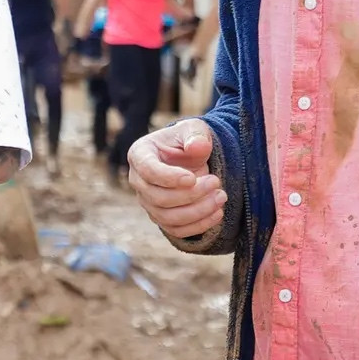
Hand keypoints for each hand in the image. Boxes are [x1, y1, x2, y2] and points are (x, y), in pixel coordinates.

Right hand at [126, 119, 224, 238]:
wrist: (191, 158)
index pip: (148, 171)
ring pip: (167, 217)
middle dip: (190, 195)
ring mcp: (147, 202)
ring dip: (197, 212)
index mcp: (140, 154)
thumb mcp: (194, 129)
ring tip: (221, 197)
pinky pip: (176, 230)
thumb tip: (197, 147)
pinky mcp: (160, 217)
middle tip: (216, 182)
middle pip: (158, 198)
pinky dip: (198, 225)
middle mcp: (138, 180)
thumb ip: (196, 135)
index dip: (169, 178)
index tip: (193, 178)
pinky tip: (218, 213)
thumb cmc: (188, 140)